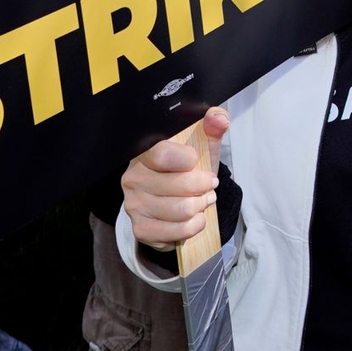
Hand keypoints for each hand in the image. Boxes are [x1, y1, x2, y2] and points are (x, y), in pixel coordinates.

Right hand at [122, 108, 228, 250]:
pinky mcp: (140, 229)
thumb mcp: (203, 141)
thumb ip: (213, 124)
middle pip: (177, 186)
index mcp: (145, 152)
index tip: (197, 160)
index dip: (187, 160)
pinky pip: (175, 232)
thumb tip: (218, 118)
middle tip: (209, 184)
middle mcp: (133, 178)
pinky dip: (193, 226)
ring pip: (180, 210)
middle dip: (203, 186)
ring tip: (204, 200)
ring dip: (201, 206)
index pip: (161, 154)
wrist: (179, 194)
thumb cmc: (190, 165)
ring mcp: (134, 205)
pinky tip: (195, 218)